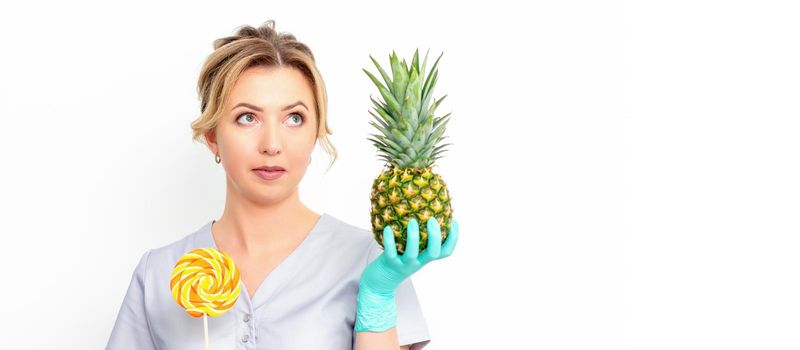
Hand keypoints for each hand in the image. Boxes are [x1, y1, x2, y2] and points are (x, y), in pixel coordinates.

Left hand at [355, 217, 458, 331]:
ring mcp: (404, 265)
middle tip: (433, 220)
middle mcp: (418, 263)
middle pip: (433, 253)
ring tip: (412, 221)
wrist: (380, 282)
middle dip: (435, 236)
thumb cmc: (397, 260)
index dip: (453, 238)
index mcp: (426, 258)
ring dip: (413, 237)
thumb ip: (418, 237)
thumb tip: (423, 211)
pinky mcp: (390, 265)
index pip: (446, 252)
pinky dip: (389, 240)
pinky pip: (390, 252)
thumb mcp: (411, 250)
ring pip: (412, 253)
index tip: (455, 221)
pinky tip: (388, 228)